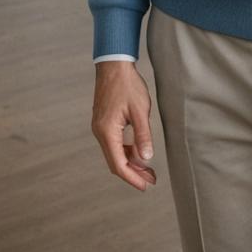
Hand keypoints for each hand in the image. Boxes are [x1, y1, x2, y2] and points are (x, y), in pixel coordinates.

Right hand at [91, 61, 156, 190]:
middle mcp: (100, 132)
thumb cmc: (127, 84)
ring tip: (148, 167)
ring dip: (130, 161)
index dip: (132, 178)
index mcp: (107, 131)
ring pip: (115, 152)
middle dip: (133, 172)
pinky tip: (138, 150)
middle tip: (151, 180)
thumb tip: (146, 158)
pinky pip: (114, 142)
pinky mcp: (103, 121)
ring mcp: (100, 126)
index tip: (145, 186)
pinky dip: (126, 149)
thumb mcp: (140, 110)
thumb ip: (143, 135)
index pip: (118, 164)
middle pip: (115, 161)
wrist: (114, 64)